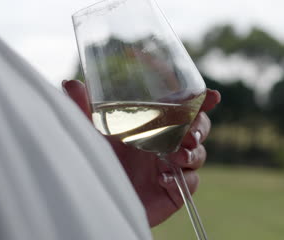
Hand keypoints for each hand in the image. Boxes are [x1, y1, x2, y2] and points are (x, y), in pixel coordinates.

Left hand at [62, 80, 219, 226]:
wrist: (97, 200)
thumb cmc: (97, 162)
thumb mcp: (89, 133)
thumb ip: (82, 109)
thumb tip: (70, 83)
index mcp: (157, 125)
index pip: (185, 108)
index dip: (202, 101)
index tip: (212, 97)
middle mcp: (170, 143)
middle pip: (200, 129)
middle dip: (201, 128)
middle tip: (190, 133)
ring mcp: (174, 167)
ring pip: (199, 154)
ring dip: (192, 153)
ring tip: (176, 156)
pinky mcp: (176, 190)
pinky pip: (191, 181)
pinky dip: (181, 177)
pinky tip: (163, 177)